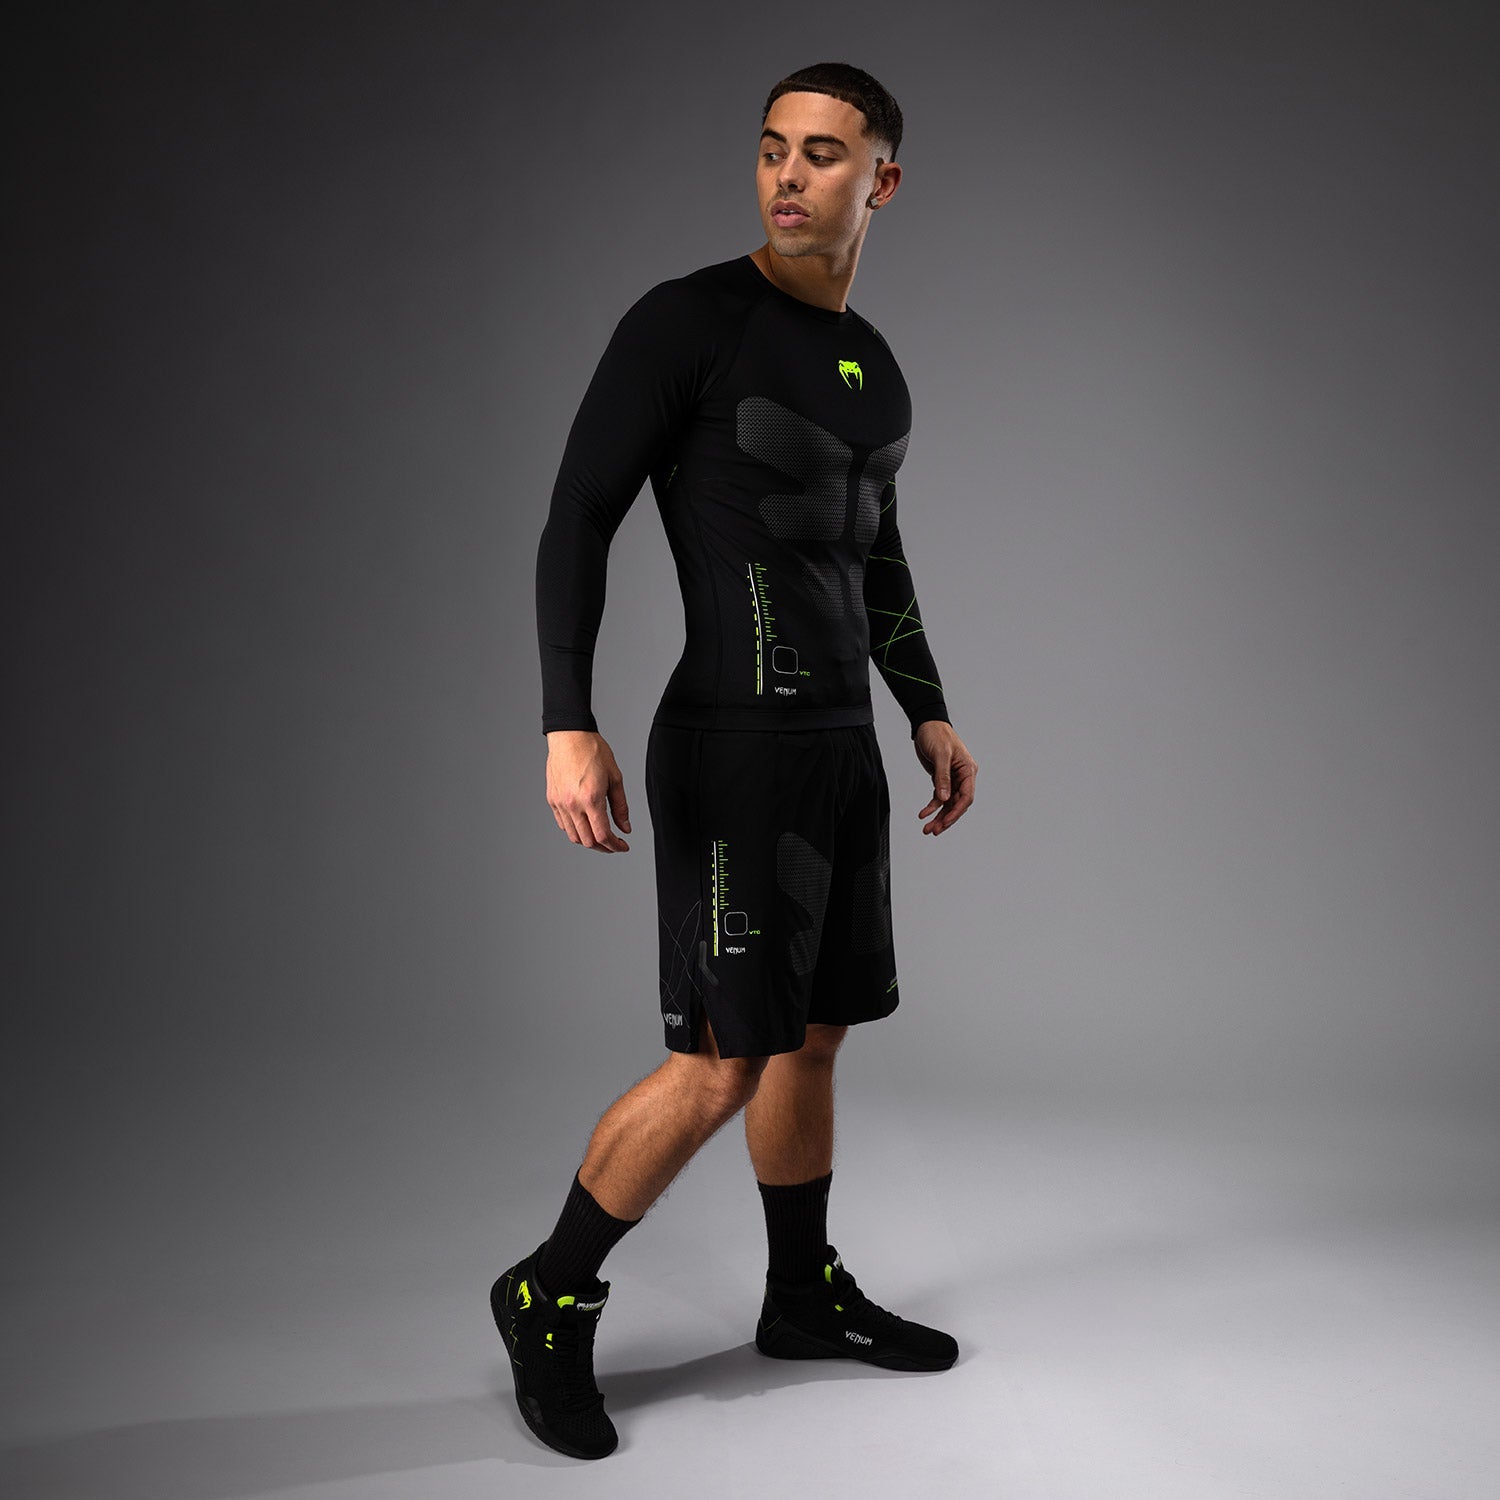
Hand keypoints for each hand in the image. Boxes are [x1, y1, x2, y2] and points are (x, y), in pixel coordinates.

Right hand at [545, 730, 632, 851]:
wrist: (570, 735)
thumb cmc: (593, 751)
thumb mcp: (615, 778)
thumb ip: (620, 806)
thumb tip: (625, 828)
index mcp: (591, 799)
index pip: (603, 835)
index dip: (615, 846)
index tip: (623, 846)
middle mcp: (573, 804)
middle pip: (588, 841)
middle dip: (604, 848)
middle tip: (614, 844)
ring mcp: (560, 803)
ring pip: (574, 836)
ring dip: (589, 841)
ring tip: (600, 836)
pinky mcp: (552, 799)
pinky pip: (563, 824)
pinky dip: (575, 831)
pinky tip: (585, 825)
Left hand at [914, 720, 975, 835]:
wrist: (926, 725)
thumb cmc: (937, 734)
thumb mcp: (941, 755)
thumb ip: (943, 777)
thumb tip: (944, 799)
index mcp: (968, 770)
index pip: (966, 796)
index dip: (956, 811)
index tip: (945, 822)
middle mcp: (962, 776)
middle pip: (957, 803)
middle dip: (946, 818)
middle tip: (934, 830)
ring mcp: (952, 779)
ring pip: (947, 803)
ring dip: (938, 816)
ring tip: (928, 828)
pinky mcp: (941, 779)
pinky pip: (938, 797)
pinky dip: (932, 807)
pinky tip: (924, 814)